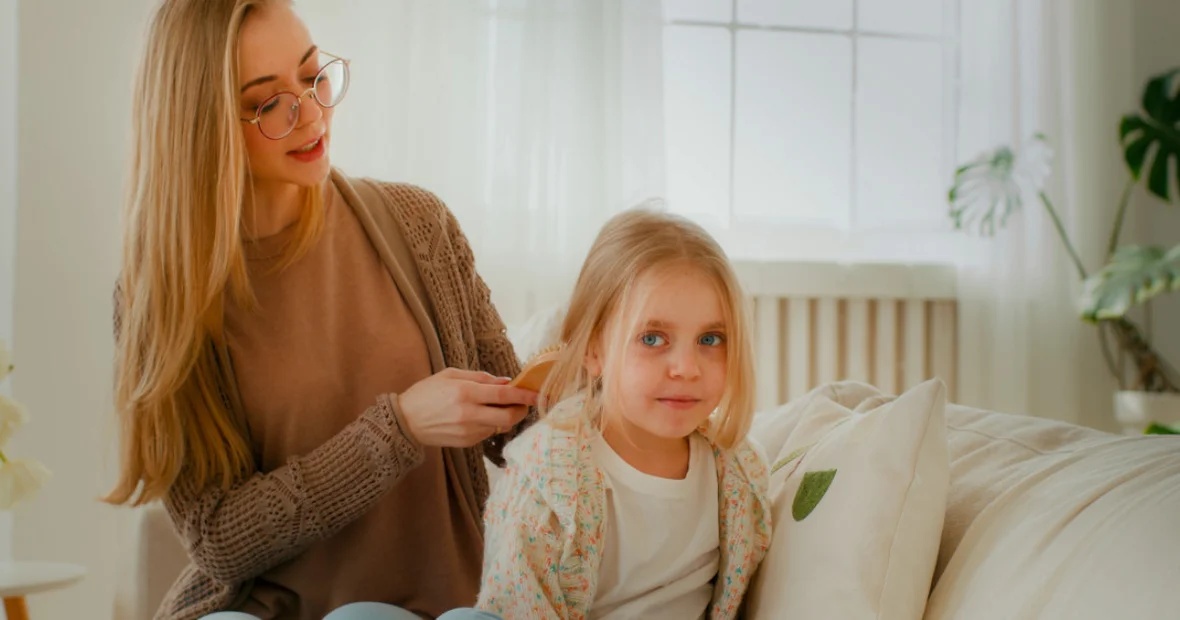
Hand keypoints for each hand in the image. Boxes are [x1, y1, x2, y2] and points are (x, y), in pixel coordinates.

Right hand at [397, 368, 537, 447]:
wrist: (405, 422)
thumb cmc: (427, 393)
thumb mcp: (451, 375)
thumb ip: (480, 378)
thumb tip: (506, 381)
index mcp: (466, 392)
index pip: (505, 394)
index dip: (525, 394)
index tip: (539, 393)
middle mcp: (469, 414)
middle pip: (509, 416)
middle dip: (521, 410)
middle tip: (522, 403)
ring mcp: (468, 431)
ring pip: (500, 425)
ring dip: (504, 416)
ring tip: (494, 406)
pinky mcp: (466, 442)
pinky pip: (488, 432)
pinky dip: (490, 424)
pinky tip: (478, 417)